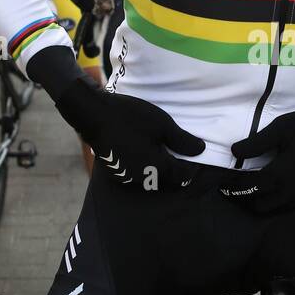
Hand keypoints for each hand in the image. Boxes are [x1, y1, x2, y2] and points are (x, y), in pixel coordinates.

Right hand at [56, 79, 204, 188]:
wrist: (93, 114)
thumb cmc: (130, 117)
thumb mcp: (162, 124)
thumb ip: (182, 140)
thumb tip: (200, 150)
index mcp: (156, 168)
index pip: (181, 176)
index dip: (190, 168)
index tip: (193, 157)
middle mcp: (142, 178)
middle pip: (166, 179)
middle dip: (174, 169)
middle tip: (178, 152)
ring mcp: (126, 176)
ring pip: (149, 178)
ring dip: (157, 168)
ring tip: (160, 150)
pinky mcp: (115, 171)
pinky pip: (135, 173)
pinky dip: (142, 166)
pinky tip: (142, 151)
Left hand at [219, 71, 294, 213]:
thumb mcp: (281, 128)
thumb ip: (256, 143)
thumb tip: (234, 152)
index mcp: (278, 177)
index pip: (246, 189)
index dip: (230, 189)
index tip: (219, 185)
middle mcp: (289, 192)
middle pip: (258, 206)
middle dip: (243, 199)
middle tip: (233, 187)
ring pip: (273, 209)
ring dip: (259, 202)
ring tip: (250, 187)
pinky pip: (287, 205)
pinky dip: (275, 201)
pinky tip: (272, 186)